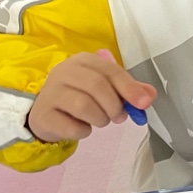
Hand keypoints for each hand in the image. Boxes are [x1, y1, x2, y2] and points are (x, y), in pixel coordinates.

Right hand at [27, 51, 156, 142]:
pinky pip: (71, 126)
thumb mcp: (105, 89)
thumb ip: (128, 90)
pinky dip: (83, 131)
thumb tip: (149, 96)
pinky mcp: (42, 115)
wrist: (47, 114)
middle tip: (119, 117)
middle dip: (114, 105)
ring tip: (100, 121)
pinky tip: (81, 127)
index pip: (110, 70)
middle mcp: (63, 71)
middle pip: (96, 85)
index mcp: (83, 61)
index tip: (143, 103)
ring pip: (83, 105)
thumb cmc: (80, 97)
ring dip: (100, 118)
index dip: (129, 88)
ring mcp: (50, 92)